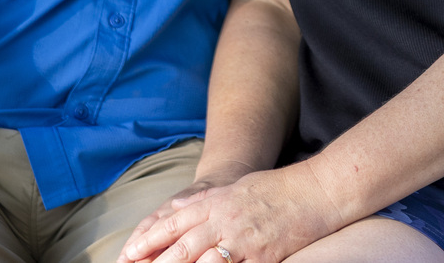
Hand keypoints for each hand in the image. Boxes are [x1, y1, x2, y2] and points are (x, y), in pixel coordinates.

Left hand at [117, 164, 345, 262]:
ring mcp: (244, 242)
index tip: (128, 253)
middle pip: (182, 248)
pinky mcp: (263, 259)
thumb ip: (206, 202)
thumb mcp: (234, 188)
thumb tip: (177, 209)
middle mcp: (225, 221)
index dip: (149, 239)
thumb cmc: (275, 189)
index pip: (174, 223)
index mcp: (216, 202)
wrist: (314, 191)